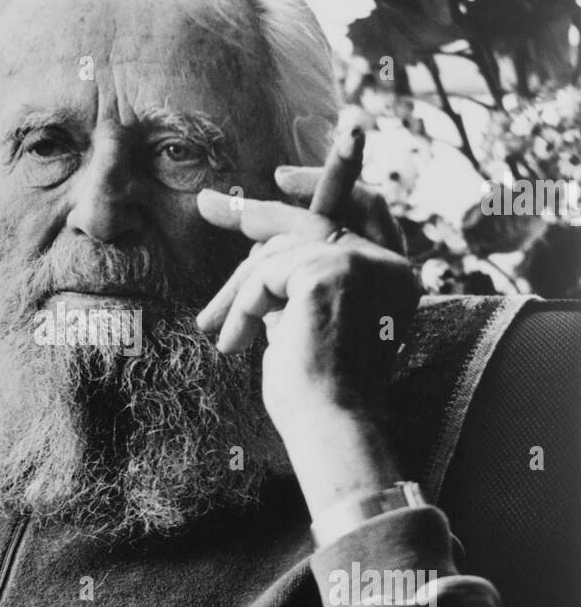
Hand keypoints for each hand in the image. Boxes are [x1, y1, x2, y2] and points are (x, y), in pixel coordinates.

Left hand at [195, 166, 419, 500]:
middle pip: (315, 216)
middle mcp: (390, 264)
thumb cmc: (318, 394)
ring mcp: (364, 263)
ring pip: (280, 249)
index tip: (279, 178)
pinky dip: (243, 305)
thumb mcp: (309, 322)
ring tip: (219, 327)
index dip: (325, 181)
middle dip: (258, 211)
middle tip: (211, 205)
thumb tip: (260, 252)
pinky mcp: (331, 270)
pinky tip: (237, 341)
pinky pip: (266, 272)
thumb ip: (301, 283)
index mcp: (394, 277)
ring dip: (241, 289)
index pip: (364, 207)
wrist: (332, 428)